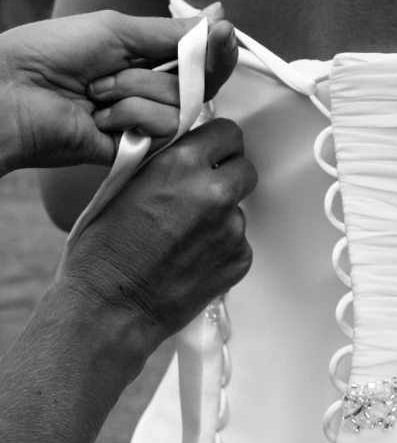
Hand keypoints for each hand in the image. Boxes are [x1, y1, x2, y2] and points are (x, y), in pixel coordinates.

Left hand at [0, 8, 236, 174]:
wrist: (15, 92)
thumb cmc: (53, 54)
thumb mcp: (117, 30)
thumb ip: (172, 33)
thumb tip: (217, 16)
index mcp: (147, 62)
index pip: (201, 62)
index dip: (216, 52)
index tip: (225, 36)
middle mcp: (151, 95)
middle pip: (197, 86)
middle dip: (160, 71)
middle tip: (115, 68)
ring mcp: (144, 125)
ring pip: (178, 107)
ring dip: (132, 92)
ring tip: (95, 95)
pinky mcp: (137, 151)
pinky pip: (161, 131)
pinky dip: (128, 117)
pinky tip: (99, 120)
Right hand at [60, 118, 256, 350]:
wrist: (112, 308)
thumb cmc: (105, 252)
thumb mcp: (122, 186)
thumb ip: (162, 163)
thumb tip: (185, 151)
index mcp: (181, 165)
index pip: (228, 133)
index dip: (218, 145)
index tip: (210, 155)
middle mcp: (213, 192)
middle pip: (245, 169)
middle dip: (226, 176)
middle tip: (201, 194)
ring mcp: (231, 229)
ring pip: (239, 208)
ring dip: (221, 216)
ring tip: (185, 237)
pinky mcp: (239, 260)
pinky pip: (239, 242)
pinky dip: (222, 247)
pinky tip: (192, 259)